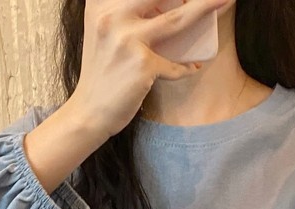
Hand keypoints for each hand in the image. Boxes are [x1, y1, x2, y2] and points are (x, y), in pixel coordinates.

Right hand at [68, 0, 232, 138]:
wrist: (88, 112)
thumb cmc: (101, 74)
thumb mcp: (103, 32)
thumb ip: (124, 12)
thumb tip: (165, 4)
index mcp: (101, 4)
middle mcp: (111, 16)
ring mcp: (127, 40)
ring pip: (177, 20)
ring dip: (206, 7)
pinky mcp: (142, 66)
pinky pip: (175, 64)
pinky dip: (186, 67)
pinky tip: (192, 67)